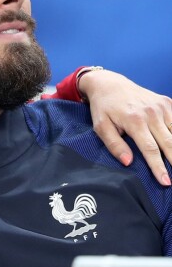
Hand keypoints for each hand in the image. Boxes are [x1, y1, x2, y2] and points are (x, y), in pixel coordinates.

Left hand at [79, 70, 171, 185]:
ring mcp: (162, 106)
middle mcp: (152, 113)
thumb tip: (128, 162)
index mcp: (135, 120)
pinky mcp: (167, 102)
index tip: (165, 182)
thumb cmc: (104, 107)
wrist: (109, 84)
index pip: (151, 149)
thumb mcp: (101, 126)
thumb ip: (114, 144)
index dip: (159, 167)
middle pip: (169, 143)